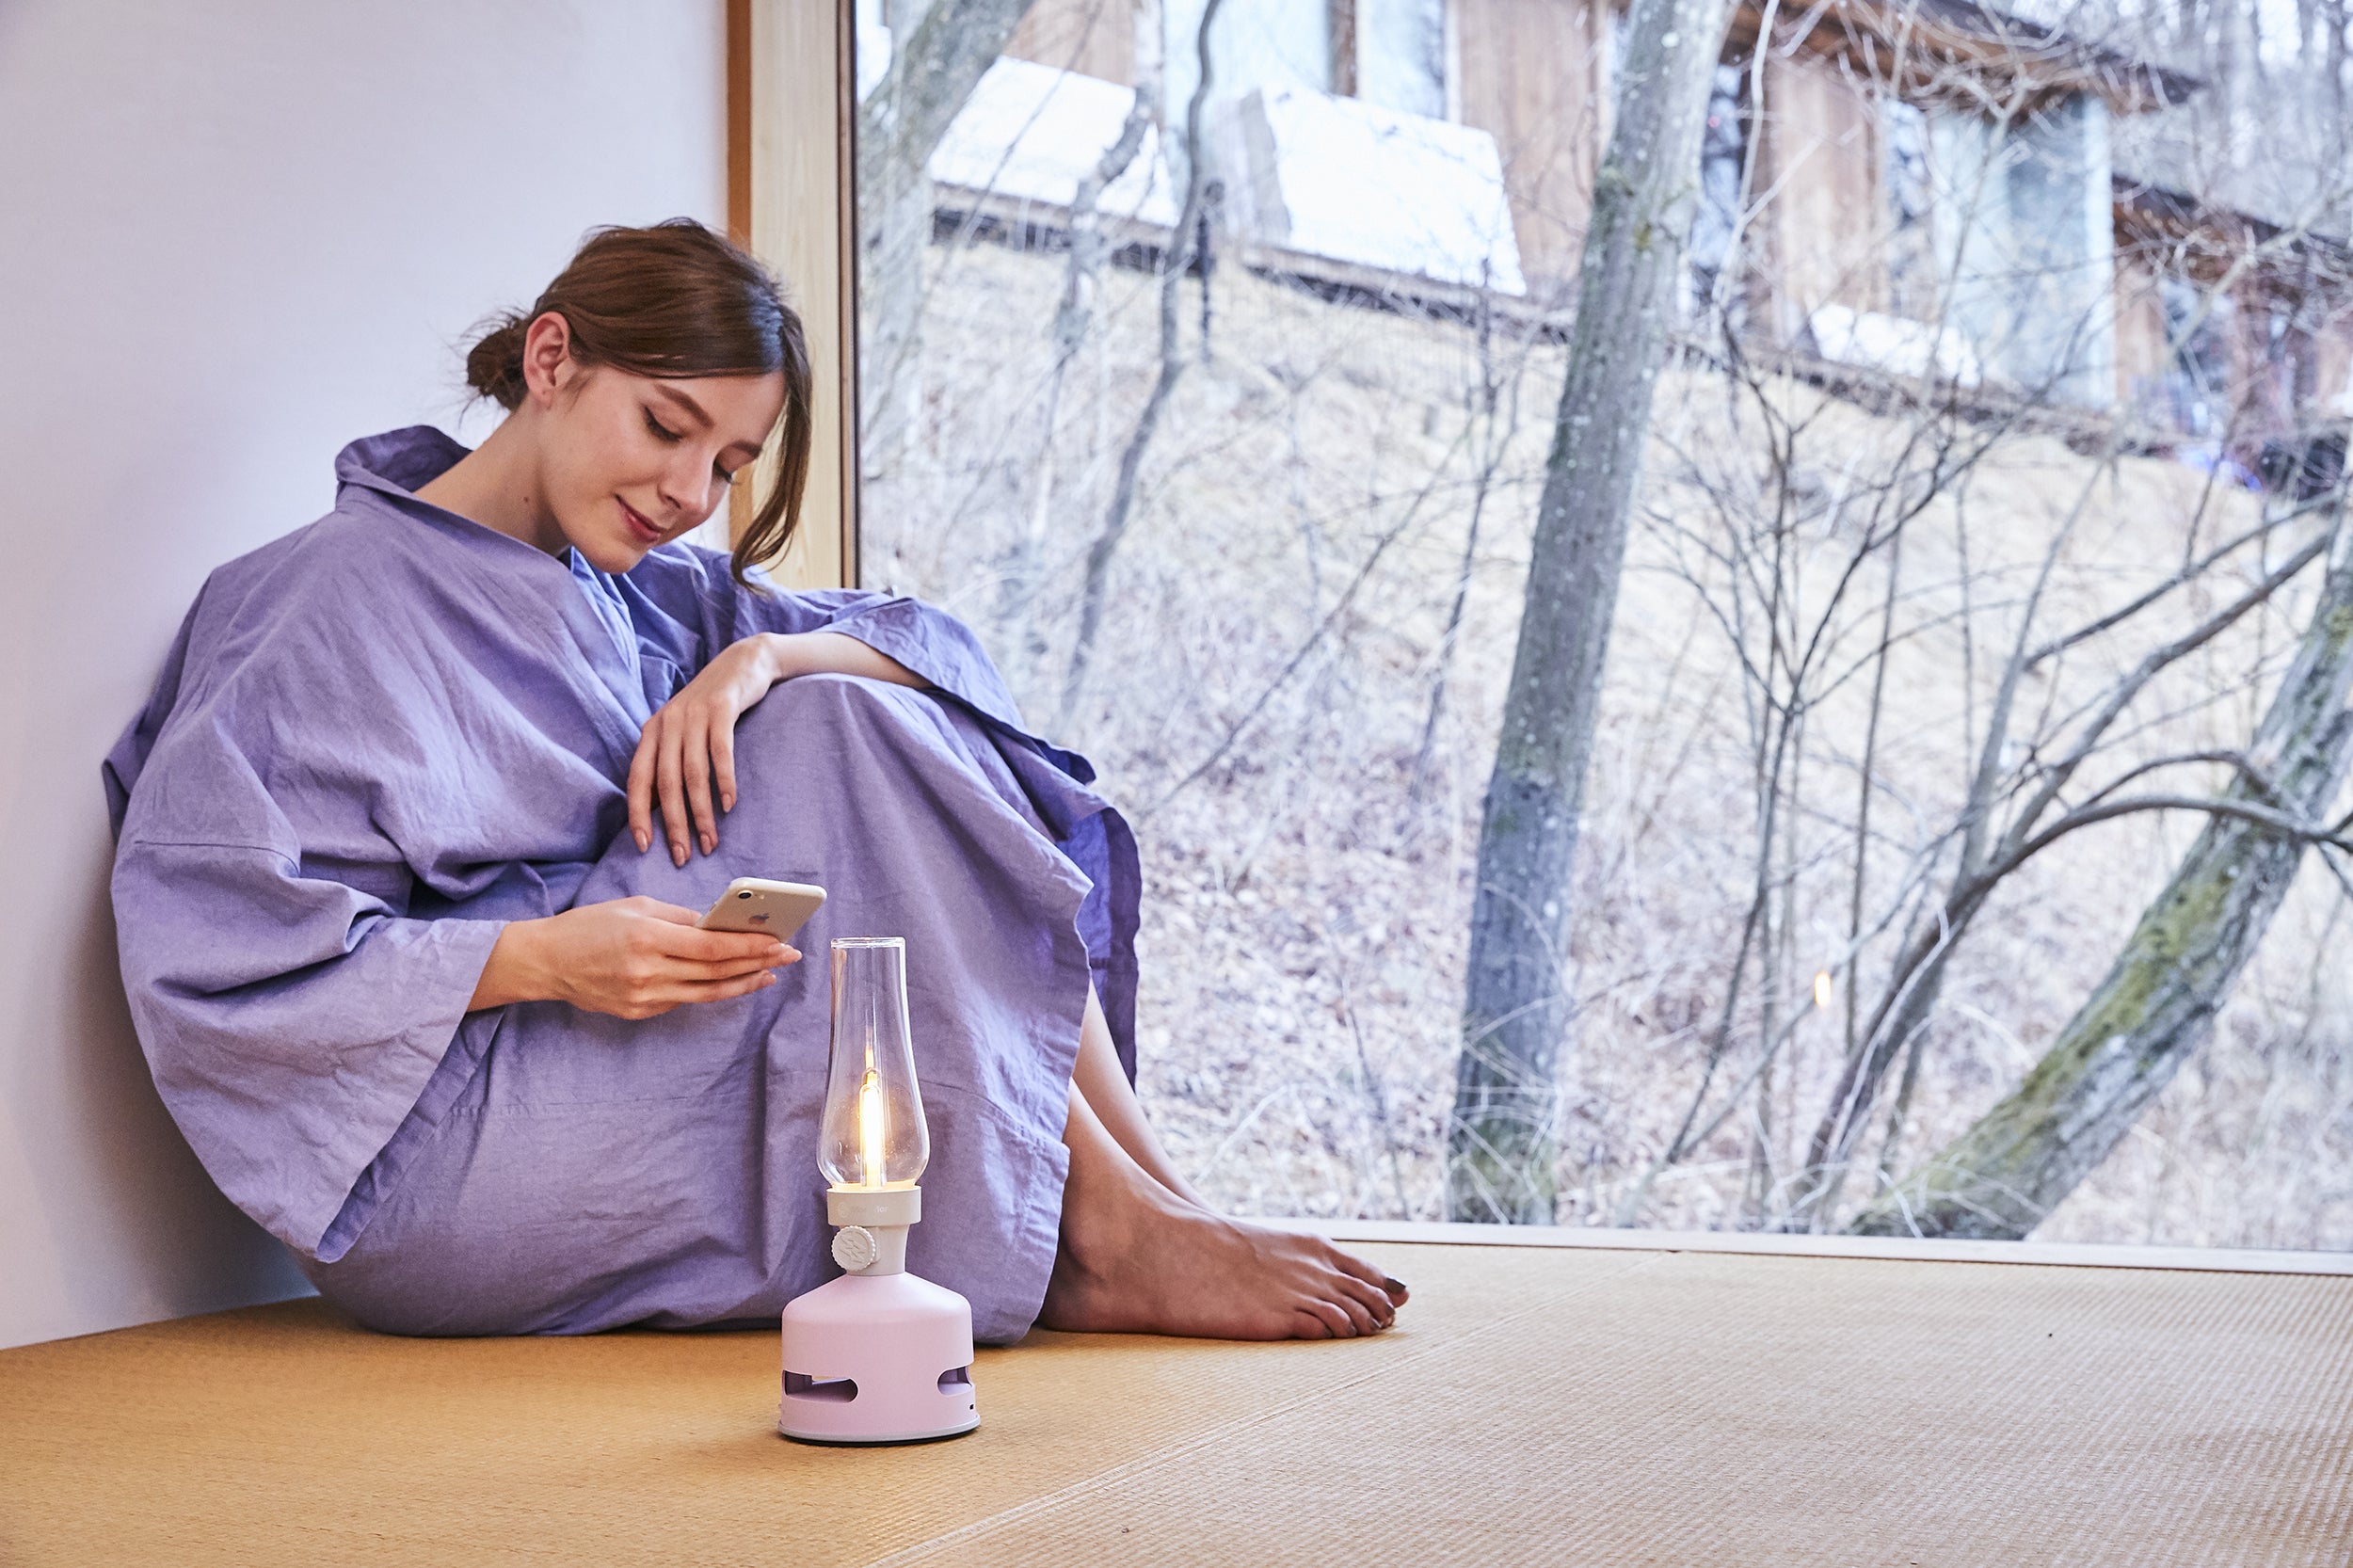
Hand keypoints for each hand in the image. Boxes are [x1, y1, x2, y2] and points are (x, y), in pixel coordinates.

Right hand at [468, 896, 798, 1018]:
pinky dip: (711, 990)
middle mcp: (648, 972)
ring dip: (742, 984)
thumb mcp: (637, 907)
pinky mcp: (639, 1012)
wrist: (546, 961)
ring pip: (706, 994)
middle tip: (787, 956)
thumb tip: (722, 925)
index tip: (779, 941)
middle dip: (757, 964)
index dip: (751, 947)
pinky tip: (730, 982)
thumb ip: (681, 917)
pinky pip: (684, 1000)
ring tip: (768, 974)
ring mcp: (644, 997)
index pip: (713, 947)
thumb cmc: (591, 925)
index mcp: (648, 938)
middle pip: (716, 973)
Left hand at [628, 636, 782, 865]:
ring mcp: (694, 714)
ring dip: (701, 812)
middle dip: (673, 823)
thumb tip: (661, 809)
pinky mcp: (721, 709)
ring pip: (693, 773)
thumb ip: (669, 761)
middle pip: (666, 782)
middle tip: (683, 855)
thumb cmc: (711, 707)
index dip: (638, 814)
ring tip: (710, 840)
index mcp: (652, 732)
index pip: (638, 779)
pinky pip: (720, 752)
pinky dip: (725, 781)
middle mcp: (668, 723)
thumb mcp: (682, 731)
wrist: (742, 663)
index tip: (645, 846)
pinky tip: (729, 804)